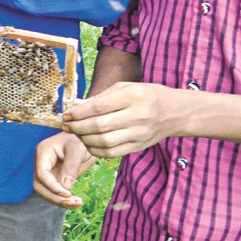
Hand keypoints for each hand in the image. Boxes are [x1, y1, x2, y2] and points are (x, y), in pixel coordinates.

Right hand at [33, 131, 96, 208]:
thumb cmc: (80, 139)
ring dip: (59, 201)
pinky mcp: (54, 178)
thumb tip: (66, 186)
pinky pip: (54, 192)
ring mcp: (47, 171)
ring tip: (77, 203)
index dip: (52, 186)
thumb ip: (71, 166)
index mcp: (44, 152)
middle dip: (55, 196)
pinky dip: (63, 199)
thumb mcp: (77, 149)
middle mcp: (42, 163)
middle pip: (40, 185)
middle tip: (73, 202)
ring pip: (45, 191)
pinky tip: (76, 202)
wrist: (84, 139)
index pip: (41, 173)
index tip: (68, 194)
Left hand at [63, 81, 181, 158]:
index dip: (78, 112)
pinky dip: (95, 150)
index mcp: (133, 97)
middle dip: (77, 127)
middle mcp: (137, 116)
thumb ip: (100, 97)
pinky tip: (88, 143)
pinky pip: (112, 153)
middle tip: (66, 125)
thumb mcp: (125, 87)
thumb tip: (75, 106)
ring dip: (84, 139)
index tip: (66, 114)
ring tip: (75, 133)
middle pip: (99, 126)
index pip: (98, 107)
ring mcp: (139, 134)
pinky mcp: (139, 147)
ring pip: (104, 142)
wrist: (175, 112)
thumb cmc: (146, 95)